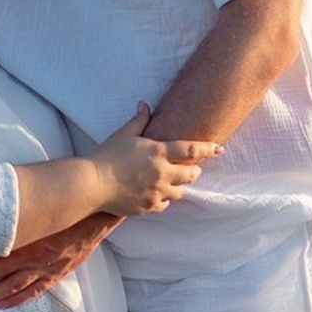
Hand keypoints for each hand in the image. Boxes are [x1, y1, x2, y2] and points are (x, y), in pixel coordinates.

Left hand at [0, 214, 116, 309]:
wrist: (92, 215)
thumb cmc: (59, 204)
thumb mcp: (29, 205)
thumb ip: (6, 210)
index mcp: (21, 244)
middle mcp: (30, 260)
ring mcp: (44, 269)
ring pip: (13, 288)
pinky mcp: (56, 273)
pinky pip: (35, 290)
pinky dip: (20, 299)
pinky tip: (6, 304)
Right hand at [91, 103, 220, 216]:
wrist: (92, 183)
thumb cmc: (106, 156)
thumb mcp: (122, 135)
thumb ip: (138, 121)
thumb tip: (145, 104)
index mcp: (158, 153)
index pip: (191, 150)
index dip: (208, 149)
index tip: (219, 149)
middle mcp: (162, 173)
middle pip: (192, 174)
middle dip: (194, 171)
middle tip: (192, 169)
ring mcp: (157, 192)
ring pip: (181, 192)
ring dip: (179, 186)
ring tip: (171, 182)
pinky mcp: (149, 207)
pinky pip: (164, 205)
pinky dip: (162, 199)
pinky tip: (155, 194)